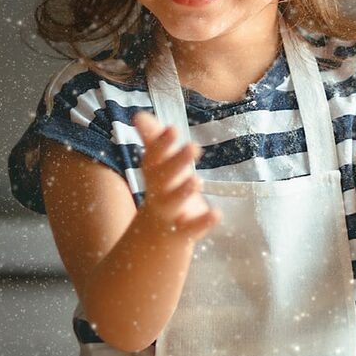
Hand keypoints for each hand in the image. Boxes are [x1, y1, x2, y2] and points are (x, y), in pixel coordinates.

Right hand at [133, 112, 219, 240]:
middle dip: (177, 161)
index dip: (161, 144)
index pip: (154, 157)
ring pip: (173, 202)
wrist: (152, 240)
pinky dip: (203, 221)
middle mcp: (158, 192)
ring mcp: (170, 213)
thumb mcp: (158, 169)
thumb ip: (153, 142)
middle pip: (163, 176)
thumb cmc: (162, 193)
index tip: (173, 129)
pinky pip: (191, 228)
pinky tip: (217, 213)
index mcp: (154, 175)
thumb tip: (138, 115)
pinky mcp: (182, 232)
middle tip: (194, 146)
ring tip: (197, 180)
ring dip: (183, 191)